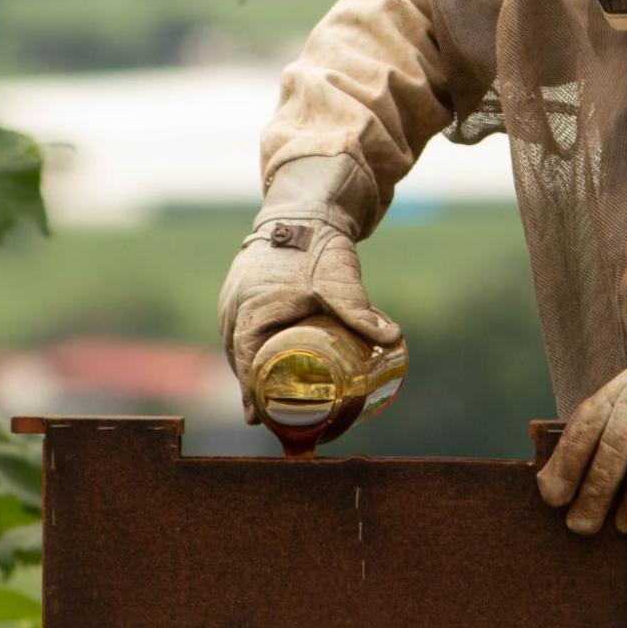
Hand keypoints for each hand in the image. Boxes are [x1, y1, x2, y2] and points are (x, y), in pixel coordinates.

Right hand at [216, 155, 397, 422]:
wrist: (302, 208)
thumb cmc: (317, 246)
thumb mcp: (339, 281)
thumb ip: (361, 312)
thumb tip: (394, 338)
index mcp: (250, 313)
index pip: (246, 366)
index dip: (252, 396)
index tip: (258, 420)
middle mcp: (233, 310)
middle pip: (239, 361)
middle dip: (251, 389)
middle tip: (269, 418)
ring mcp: (232, 301)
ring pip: (237, 346)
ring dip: (249, 370)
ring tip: (266, 400)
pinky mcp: (240, 294)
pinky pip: (239, 330)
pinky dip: (249, 350)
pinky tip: (263, 363)